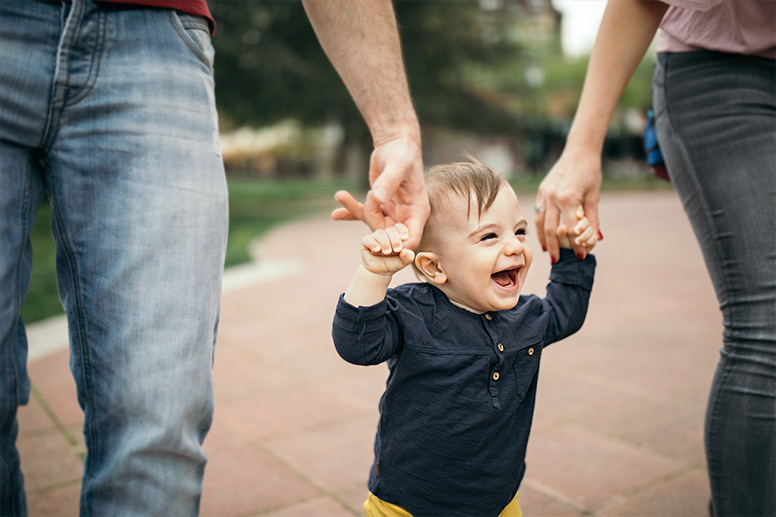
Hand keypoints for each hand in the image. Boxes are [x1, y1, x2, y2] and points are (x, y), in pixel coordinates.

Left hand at [332, 134, 429, 249]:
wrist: (394, 143)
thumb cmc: (402, 153)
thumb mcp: (397, 166)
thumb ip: (388, 182)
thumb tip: (377, 199)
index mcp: (417, 210)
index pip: (411, 238)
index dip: (396, 247)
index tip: (378, 242)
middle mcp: (405, 214)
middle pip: (388, 235)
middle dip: (371, 225)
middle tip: (363, 205)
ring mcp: (391, 211)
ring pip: (372, 223)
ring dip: (356, 211)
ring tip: (342, 195)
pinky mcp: (378, 204)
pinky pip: (363, 214)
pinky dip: (349, 213)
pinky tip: (336, 214)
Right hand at [360, 223, 414, 275]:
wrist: (379, 272)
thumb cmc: (393, 263)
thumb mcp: (402, 262)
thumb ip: (407, 257)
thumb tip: (409, 253)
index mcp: (396, 235)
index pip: (400, 227)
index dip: (402, 231)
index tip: (404, 238)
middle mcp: (386, 234)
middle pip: (391, 230)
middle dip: (395, 239)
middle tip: (397, 249)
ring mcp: (375, 236)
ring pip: (380, 234)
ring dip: (385, 243)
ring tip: (387, 252)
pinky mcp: (366, 242)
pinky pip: (368, 239)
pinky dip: (373, 244)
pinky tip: (377, 249)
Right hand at [535, 147, 601, 261]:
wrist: (579, 151)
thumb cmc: (590, 172)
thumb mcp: (594, 196)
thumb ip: (592, 218)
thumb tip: (596, 239)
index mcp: (568, 198)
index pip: (570, 229)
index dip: (576, 245)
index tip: (581, 256)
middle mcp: (552, 197)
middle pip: (551, 230)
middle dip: (555, 248)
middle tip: (559, 261)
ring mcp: (544, 194)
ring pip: (540, 223)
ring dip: (544, 240)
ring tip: (548, 252)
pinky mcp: (541, 191)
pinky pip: (538, 213)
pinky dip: (540, 226)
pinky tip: (544, 235)